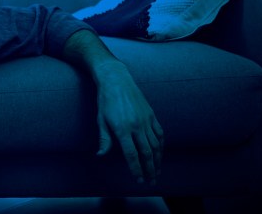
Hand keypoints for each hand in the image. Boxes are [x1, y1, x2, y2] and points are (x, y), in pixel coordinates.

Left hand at [95, 62, 163, 185]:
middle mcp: (137, 126)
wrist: (116, 80)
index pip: (131, 155)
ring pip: (156, 145)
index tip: (138, 180)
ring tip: (157, 172)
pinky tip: (160, 153)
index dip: (136, 169)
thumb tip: (100, 155)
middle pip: (146, 153)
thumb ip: (104, 139)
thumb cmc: (105, 100)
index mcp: (122, 129)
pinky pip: (159, 133)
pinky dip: (161, 145)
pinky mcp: (151, 114)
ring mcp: (146, 120)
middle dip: (149, 169)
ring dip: (157, 160)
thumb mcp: (100, 120)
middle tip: (151, 181)